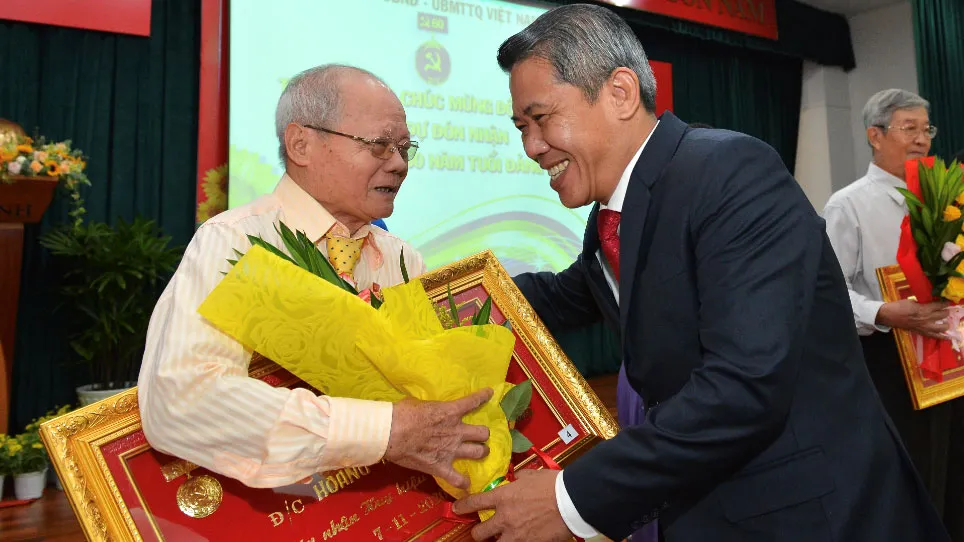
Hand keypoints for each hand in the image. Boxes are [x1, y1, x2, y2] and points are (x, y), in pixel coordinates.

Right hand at [384, 388, 492, 489]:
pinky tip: (465, 482)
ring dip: (480, 452)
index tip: (489, 394)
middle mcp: (456, 431)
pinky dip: (462, 482)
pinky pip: (458, 479)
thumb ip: (430, 408)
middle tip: (478, 435)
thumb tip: (427, 409)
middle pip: (483, 433)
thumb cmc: (401, 413)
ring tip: (479, 452)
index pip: (473, 401)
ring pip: (479, 452)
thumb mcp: (418, 403)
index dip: (483, 396)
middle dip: (483, 434)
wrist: (390, 432)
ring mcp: (451, 450)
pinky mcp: (441, 467)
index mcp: (450, 412)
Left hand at [453, 469, 572, 541]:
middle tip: (482, 530)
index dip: (463, 506)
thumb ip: (520, 478)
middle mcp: (505, 518)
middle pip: (480, 532)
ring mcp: (516, 534)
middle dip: (478, 532)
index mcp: (504, 497)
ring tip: (502, 538)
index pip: (475, 502)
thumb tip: (517, 478)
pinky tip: (521, 539)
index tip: (457, 508)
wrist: (572, 501)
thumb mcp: (532, 475)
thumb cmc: (553, 485)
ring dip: (497, 541)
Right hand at [876, 299, 949, 338]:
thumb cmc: (898, 306)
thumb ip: (922, 303)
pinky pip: (934, 336)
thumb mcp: (911, 301)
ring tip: (946, 323)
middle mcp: (925, 319)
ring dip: (946, 324)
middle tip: (946, 311)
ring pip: (941, 328)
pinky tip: (947, 337)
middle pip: (942, 315)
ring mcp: (924, 327)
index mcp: (923, 309)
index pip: (939, 306)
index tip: (948, 302)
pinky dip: (941, 337)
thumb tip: (929, 303)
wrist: (888, 316)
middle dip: (946, 312)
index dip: (945, 303)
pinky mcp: (920, 332)